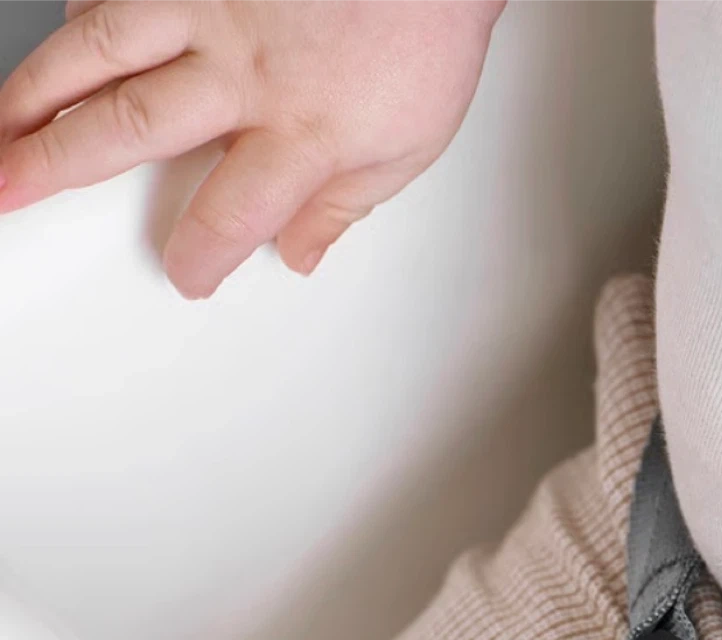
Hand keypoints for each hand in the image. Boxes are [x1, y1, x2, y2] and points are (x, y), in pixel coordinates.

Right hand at [0, 0, 506, 297]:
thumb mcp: (407, 148)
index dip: (200, 255)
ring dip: (40, 88)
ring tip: (2, 126)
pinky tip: (60, 31)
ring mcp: (213, 3)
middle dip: (58, 164)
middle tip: (7, 192)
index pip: (232, 214)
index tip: (184, 274)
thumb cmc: (423, 37)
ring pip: (103, 46)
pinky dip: (84, 7)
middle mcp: (244, 69)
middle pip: (133, 126)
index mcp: (302, 132)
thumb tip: (300, 256)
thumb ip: (345, 205)